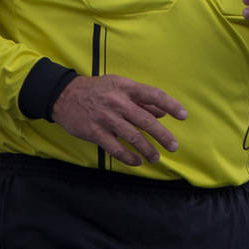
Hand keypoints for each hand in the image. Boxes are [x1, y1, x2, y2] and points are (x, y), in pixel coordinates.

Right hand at [51, 75, 187, 166]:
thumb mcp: (120, 87)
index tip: (183, 116)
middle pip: (146, 120)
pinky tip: (137, 162)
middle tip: (174, 146)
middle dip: (162, 135)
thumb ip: (141, 100)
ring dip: (147, 149)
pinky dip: (128, 157)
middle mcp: (118, 102)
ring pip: (133, 136)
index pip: (154, 95)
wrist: (64, 95)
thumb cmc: (98, 90)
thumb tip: (162, 112)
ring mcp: (106, 118)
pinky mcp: (94, 132)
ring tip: (156, 157)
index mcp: (127, 88)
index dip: (171, 105)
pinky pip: (115, 148)